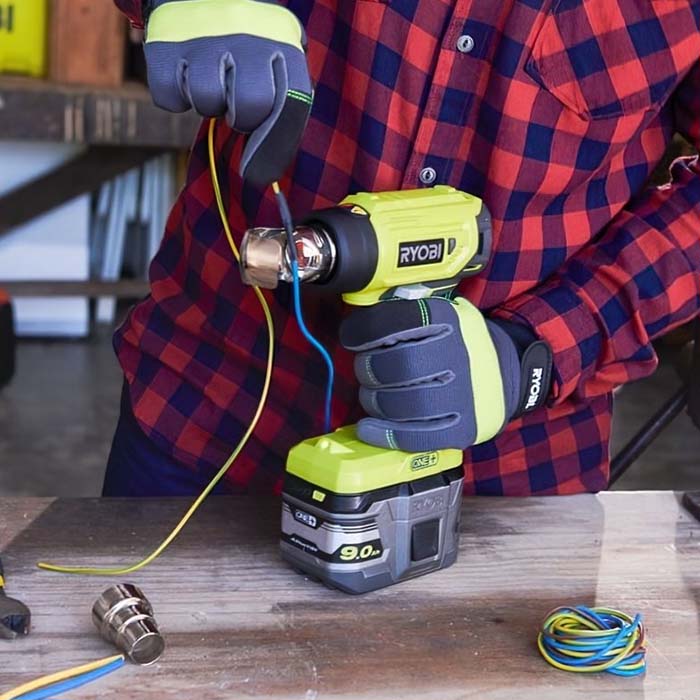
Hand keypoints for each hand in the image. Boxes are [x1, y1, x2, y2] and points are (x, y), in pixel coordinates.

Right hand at [144, 0, 312, 184]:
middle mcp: (248, 38)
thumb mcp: (276, 58)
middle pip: (251, 106)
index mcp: (282, 45)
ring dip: (207, 103)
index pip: (293, 103)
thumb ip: (283, 102)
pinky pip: (170, 99)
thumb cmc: (246, 42)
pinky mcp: (166, 46)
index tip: (263, 162)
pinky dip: (174, 96)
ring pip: (208, 101)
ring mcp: (205, 39)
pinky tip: (184, 75)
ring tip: (211, 81)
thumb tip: (268, 168)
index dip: (278, 140)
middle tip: (234, 105)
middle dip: (243, 118)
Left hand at [339, 297, 551, 452]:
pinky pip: (414, 436)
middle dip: (369, 368)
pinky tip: (368, 428)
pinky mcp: (460, 429)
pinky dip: (385, 434)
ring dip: (374, 400)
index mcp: (449, 321)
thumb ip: (405, 312)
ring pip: (401, 403)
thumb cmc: (459, 343)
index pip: (395, 322)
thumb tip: (360, 320)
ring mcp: (462, 396)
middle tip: (367, 369)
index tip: (352, 338)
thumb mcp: (442, 314)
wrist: (507, 374)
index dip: (363, 331)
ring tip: (374, 394)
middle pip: (396, 366)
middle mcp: (458, 356)